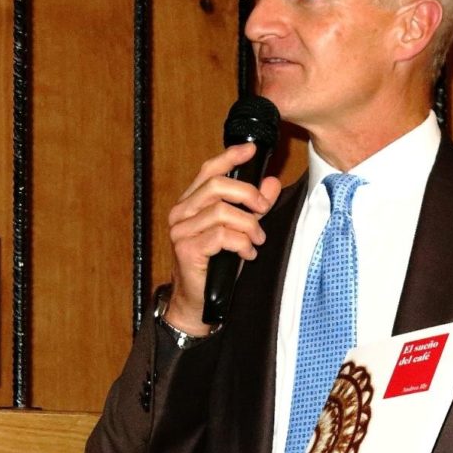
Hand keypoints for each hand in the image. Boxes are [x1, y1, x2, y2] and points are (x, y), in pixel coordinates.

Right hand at [165, 143, 281, 334]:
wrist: (199, 302)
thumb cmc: (216, 266)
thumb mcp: (241, 231)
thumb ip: (254, 207)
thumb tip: (271, 182)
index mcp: (191, 203)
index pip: (209, 170)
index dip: (230, 157)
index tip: (251, 150)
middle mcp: (181, 213)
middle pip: (217, 186)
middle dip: (248, 195)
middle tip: (264, 209)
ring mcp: (181, 231)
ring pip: (222, 211)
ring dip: (248, 225)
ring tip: (257, 240)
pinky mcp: (187, 249)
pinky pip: (221, 236)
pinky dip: (241, 243)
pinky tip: (247, 254)